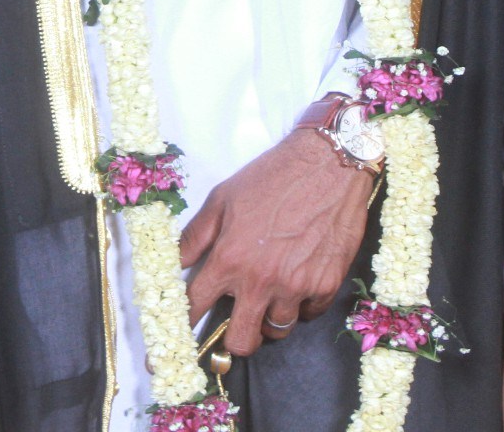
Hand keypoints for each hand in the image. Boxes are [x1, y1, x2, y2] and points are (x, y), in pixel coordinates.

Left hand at [177, 125, 375, 358]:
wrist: (328, 164)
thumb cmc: (272, 177)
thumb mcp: (223, 198)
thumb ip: (196, 236)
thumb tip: (176, 263)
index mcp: (230, 259)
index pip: (196, 307)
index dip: (186, 322)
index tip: (183, 334)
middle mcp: (261, 281)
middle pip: (241, 340)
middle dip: (235, 337)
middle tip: (238, 322)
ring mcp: (296, 287)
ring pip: (278, 330)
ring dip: (271, 318)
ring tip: (271, 295)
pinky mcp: (326, 285)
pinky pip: (310, 314)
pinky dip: (303, 305)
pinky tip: (299, 282)